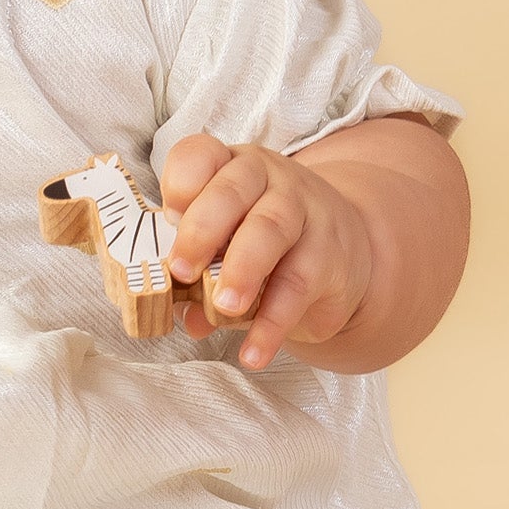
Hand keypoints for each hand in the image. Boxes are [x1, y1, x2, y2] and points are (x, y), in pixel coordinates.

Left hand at [160, 134, 373, 369]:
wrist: (343, 249)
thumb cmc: (262, 243)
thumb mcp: (226, 246)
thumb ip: (200, 274)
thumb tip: (186, 318)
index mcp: (228, 168)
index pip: (202, 156)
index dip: (182, 182)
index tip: (166, 216)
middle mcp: (268, 179)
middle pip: (233, 191)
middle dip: (202, 230)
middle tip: (180, 270)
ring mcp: (304, 210)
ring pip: (270, 230)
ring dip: (243, 270)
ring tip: (224, 307)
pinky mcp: (331, 252)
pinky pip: (299, 285)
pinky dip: (272, 323)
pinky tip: (253, 352)